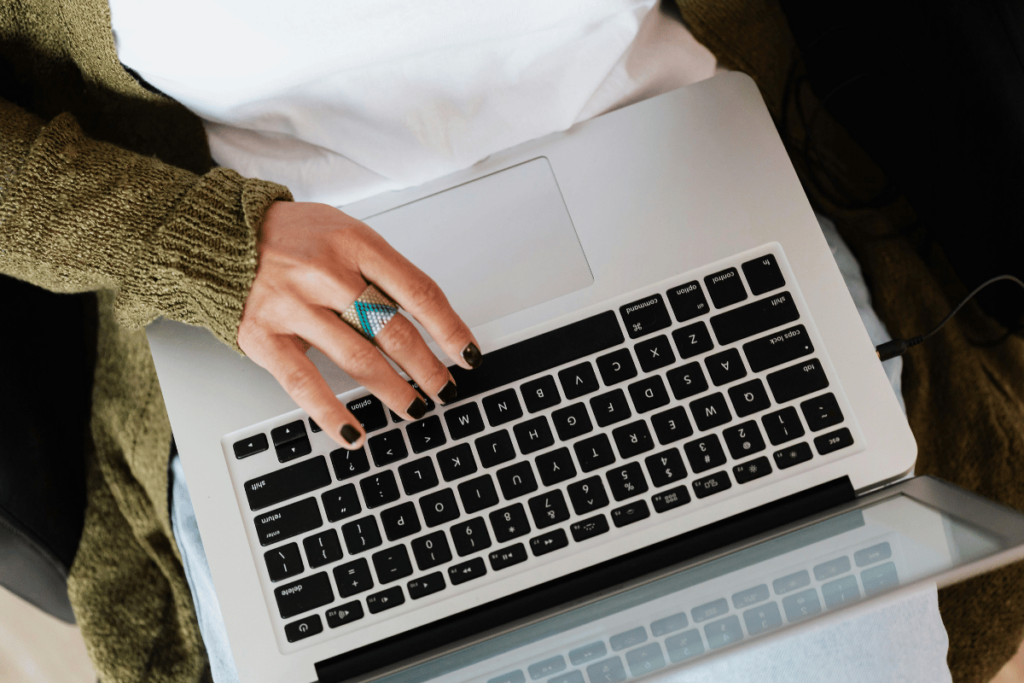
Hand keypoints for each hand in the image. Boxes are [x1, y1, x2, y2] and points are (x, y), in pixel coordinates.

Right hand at [238, 201, 480, 448]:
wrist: (222, 235)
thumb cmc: (292, 237)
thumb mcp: (346, 233)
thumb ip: (381, 271)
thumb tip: (427, 322)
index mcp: (355, 243)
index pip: (418, 292)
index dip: (450, 329)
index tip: (468, 354)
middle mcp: (326, 273)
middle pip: (393, 331)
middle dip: (427, 368)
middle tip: (444, 388)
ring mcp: (293, 305)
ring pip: (358, 359)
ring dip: (393, 390)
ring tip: (414, 407)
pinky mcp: (263, 335)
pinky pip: (304, 382)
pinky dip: (332, 413)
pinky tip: (354, 434)